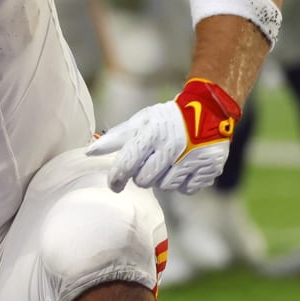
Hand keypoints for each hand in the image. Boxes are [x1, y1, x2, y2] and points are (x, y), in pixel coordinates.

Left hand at [86, 78, 241, 193]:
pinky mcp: (208, 168)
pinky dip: (183, 183)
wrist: (209, 110)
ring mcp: (192, 159)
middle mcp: (172, 147)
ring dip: (163, 179)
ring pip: (165, 187)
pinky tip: (185, 167)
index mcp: (152, 133)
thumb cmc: (169, 118)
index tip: (114, 184)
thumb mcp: (142, 121)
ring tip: (170, 163)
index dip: (116, 178)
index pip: (126, 164)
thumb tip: (90, 152)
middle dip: (143, 176)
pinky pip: (186, 189)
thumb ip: (116, 138)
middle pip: (144, 181)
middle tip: (150, 164)